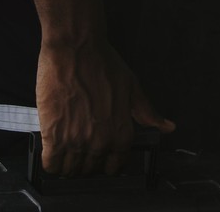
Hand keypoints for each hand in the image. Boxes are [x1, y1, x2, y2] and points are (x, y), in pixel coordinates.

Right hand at [30, 0, 171, 177]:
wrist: (75, 49)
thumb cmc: (104, 64)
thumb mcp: (132, 87)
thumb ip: (147, 112)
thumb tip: (168, 127)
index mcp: (122, 133)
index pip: (116, 166)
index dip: (108, 163)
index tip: (101, 157)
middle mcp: (100, 142)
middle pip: (91, 170)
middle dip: (86, 163)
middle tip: (80, 150)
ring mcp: (76, 141)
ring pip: (71, 170)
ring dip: (68, 165)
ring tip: (65, 152)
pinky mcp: (53, 136)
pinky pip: (51, 165)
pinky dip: (51, 164)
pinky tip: (52, 154)